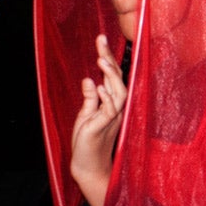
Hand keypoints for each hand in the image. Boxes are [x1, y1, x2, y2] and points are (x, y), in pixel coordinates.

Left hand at [70, 34, 126, 205]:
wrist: (87, 165)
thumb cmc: (88, 141)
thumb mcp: (87, 115)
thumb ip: (90, 98)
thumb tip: (89, 79)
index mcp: (112, 104)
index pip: (112, 77)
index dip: (107, 58)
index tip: (101, 40)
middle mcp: (116, 108)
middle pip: (118, 80)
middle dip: (110, 59)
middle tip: (101, 40)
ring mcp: (113, 117)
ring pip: (119, 92)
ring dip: (110, 76)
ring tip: (101, 60)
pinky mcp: (104, 126)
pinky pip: (110, 110)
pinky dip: (106, 98)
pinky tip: (100, 87)